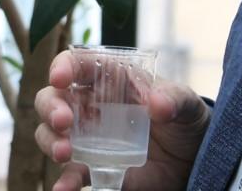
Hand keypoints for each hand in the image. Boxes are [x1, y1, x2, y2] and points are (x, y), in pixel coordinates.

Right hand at [34, 51, 210, 190]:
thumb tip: (157, 103)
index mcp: (112, 80)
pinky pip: (70, 173)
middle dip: (51, 106)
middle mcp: (92, 106)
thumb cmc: (184, 121)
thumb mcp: (187, 105)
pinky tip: (64, 188)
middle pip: (54, 97)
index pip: (80, 64)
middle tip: (63, 121)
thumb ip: (175, 98)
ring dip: (50, 140)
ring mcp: (88, 137)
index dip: (65, 65)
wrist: (191, 161)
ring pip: (51, 132)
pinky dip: (63, 181)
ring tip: (64, 153)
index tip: (59, 77)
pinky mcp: (93, 166)